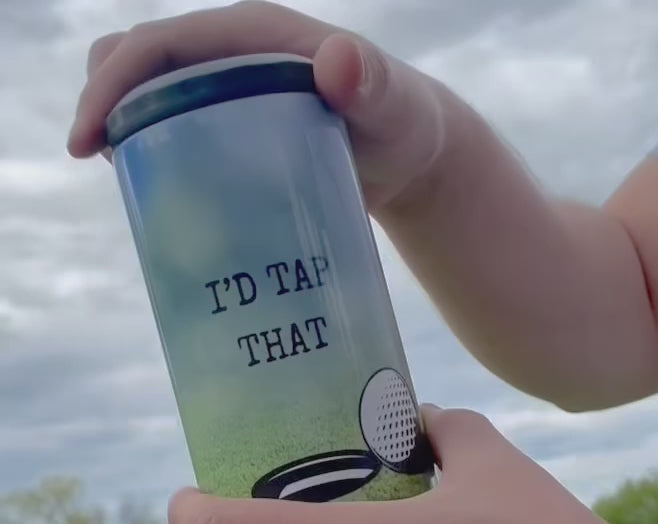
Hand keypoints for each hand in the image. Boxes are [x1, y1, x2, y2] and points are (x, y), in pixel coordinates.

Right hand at [68, 0, 446, 209]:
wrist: (411, 157)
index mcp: (255, 38)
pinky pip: (184, 131)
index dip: (112, 84)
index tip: (86, 141)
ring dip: (126, 127)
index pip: (162, 45)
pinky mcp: (241, 132)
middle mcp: (237, 59)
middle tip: (99, 158)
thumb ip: (373, 83)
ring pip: (158, 98)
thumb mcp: (393, 106)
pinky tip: (160, 191)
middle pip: (145, 63)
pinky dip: (159, 152)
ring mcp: (236, 96)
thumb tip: (336, 60)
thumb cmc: (404, 125)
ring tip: (123, 175)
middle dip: (105, 101)